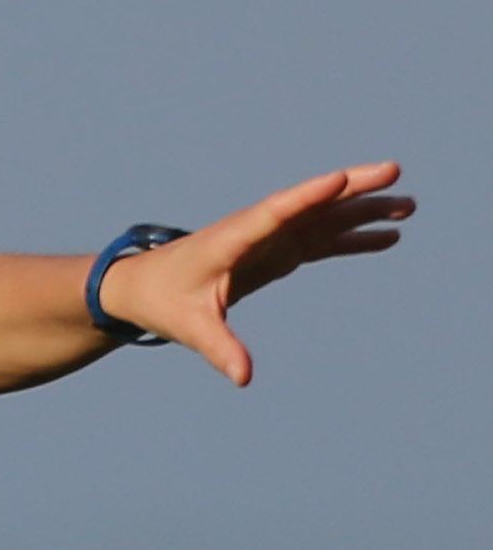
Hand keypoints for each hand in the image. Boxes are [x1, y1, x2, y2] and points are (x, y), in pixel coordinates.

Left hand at [97, 162, 413, 386]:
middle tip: (394, 172)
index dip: (306, 196)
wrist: (141, 288)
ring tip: (408, 206)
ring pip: (322, 219)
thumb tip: (243, 377)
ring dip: (363, 211)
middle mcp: (256, 231)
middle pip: (310, 204)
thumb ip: (219, 348)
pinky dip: (353, 238)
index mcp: (232, 239)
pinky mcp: (276, 252)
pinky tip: (388, 236)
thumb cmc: (162, 302)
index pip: (274, 213)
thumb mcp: (190, 327)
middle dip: (351, 189)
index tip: (340, 178)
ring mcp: (269, 239)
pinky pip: (321, 241)